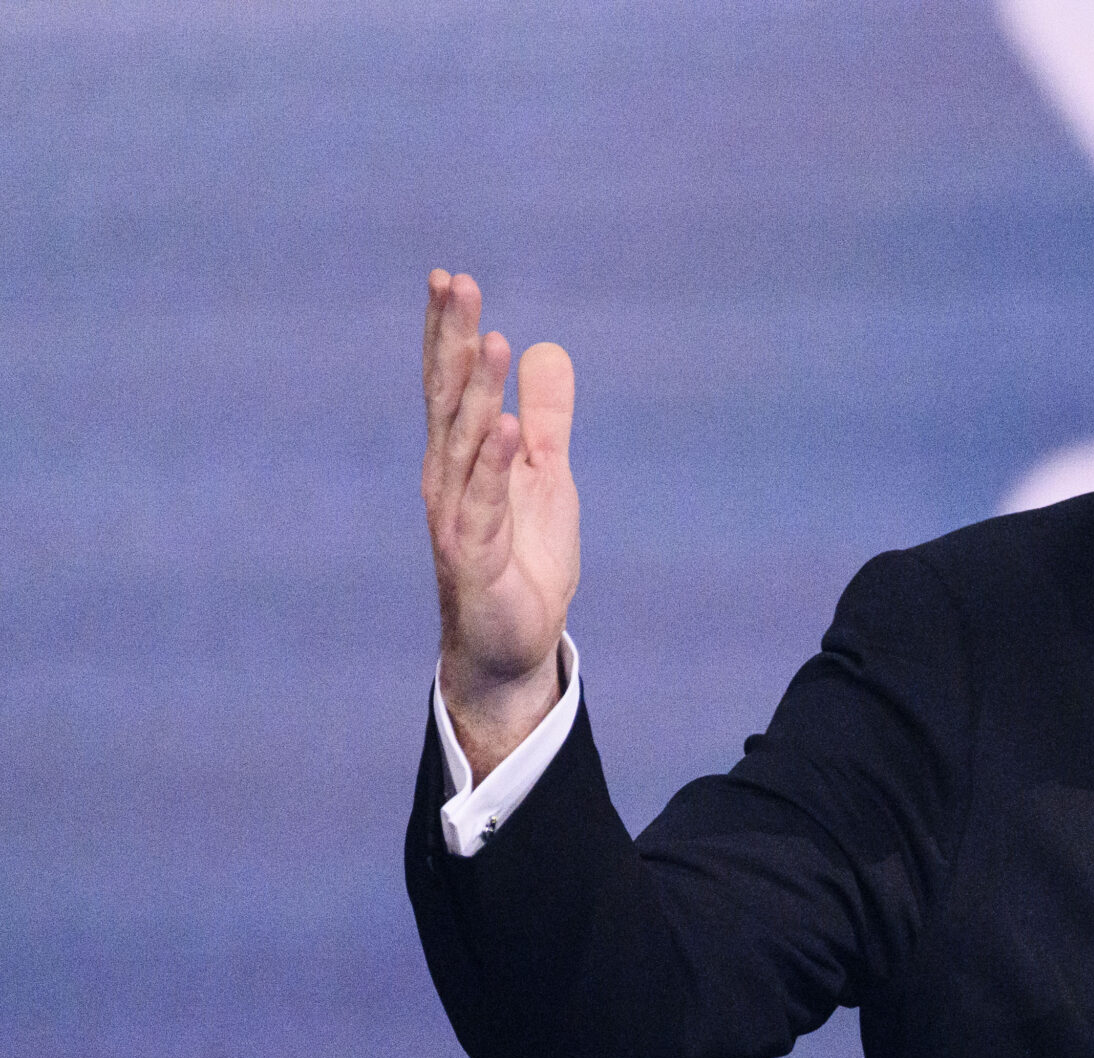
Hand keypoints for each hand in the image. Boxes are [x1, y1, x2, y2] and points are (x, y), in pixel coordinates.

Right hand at [421, 270, 579, 777]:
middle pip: (447, 398)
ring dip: (476, 392)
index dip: (449, 331)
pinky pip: (483, 505)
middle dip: (450, 341)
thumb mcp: (546, 476)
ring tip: (491, 341)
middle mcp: (447, 479)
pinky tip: (507, 428)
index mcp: (462, 456)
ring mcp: (456, 518)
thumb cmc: (521, 558)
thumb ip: (547, 417)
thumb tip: (546, 350)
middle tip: (455, 283)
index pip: (451, 383)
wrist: (513, 645)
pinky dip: (494, 466)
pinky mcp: (473, 558)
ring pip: (465, 443)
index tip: (451, 277)